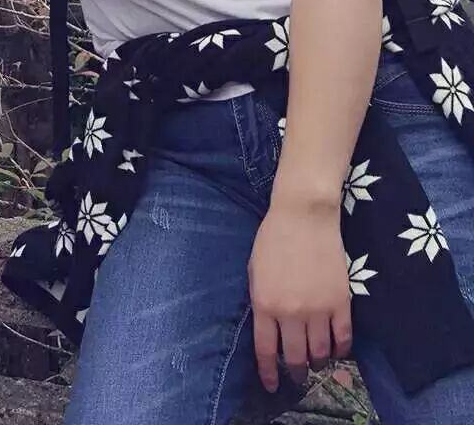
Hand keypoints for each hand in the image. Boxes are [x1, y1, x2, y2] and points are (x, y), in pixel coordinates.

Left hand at [248, 203, 351, 392]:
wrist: (304, 215)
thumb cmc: (273, 237)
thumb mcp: (255, 270)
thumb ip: (260, 300)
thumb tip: (269, 327)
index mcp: (264, 304)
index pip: (266, 350)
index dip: (269, 372)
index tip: (272, 384)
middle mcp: (290, 312)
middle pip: (295, 357)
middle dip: (295, 371)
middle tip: (297, 375)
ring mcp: (317, 309)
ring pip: (320, 352)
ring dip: (317, 361)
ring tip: (316, 361)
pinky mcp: (340, 302)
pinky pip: (343, 338)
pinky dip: (340, 349)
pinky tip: (336, 350)